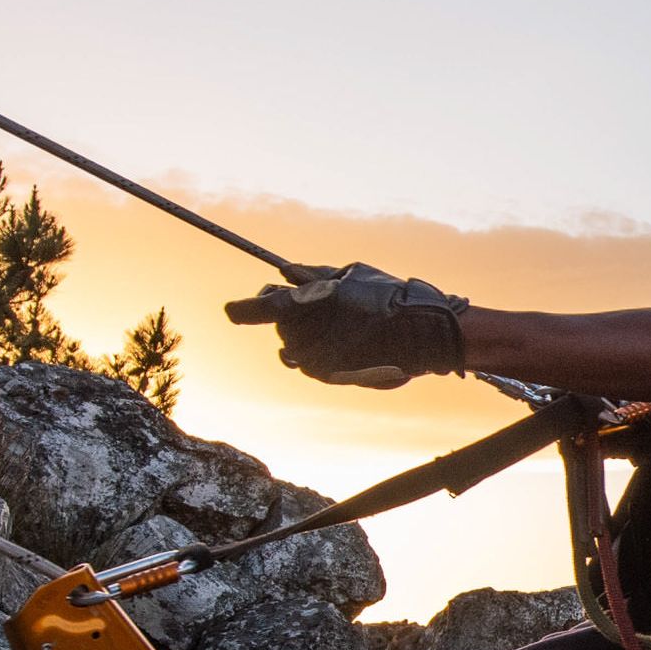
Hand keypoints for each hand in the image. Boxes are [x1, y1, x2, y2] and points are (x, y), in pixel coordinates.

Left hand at [225, 263, 470, 388]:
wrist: (419, 334)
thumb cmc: (386, 298)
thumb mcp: (348, 275)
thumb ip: (312, 275)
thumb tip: (286, 273)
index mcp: (305, 305)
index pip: (259, 309)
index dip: (243, 309)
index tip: (231, 310)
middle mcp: (303, 336)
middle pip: (278, 326)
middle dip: (290, 316)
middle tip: (320, 306)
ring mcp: (313, 359)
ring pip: (291, 346)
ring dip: (305, 335)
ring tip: (338, 324)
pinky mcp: (325, 375)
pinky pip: (306, 362)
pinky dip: (316, 351)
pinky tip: (342, 341)